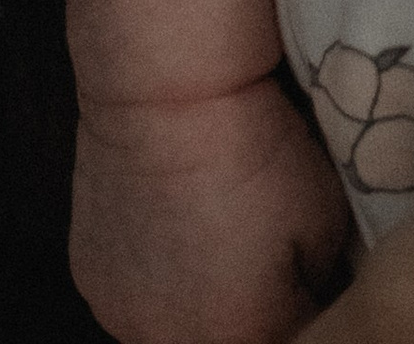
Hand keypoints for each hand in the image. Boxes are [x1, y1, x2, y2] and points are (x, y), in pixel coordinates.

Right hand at [71, 74, 352, 343]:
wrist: (168, 94)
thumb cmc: (255, 153)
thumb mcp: (325, 223)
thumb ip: (322, 281)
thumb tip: (319, 294)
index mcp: (236, 338)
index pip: (289, 340)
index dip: (304, 309)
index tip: (314, 279)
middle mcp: (169, 343)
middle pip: (226, 338)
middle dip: (250, 312)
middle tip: (265, 258)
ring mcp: (119, 315)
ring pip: (176, 325)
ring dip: (200, 301)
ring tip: (217, 240)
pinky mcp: (87, 280)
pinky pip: (135, 295)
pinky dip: (158, 276)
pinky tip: (177, 227)